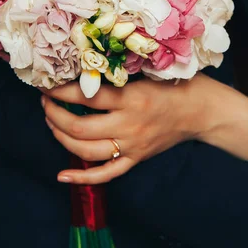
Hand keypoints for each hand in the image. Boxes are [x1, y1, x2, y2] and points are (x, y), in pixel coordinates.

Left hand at [41, 77, 205, 184]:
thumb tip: (84, 69)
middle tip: (45, 103)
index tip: (47, 85)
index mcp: (131, 99)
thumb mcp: (147, 72)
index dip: (61, 91)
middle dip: (54, 115)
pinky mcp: (136, 159)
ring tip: (50, 122)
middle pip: (79, 128)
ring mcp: (132, 146)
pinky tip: (62, 176)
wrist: (202, 111)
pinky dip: (82, 178)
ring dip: (60, 138)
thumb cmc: (176, 84)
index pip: (86, 97)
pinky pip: (105, 174)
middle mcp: (129, 125)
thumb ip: (118, 74)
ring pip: (86, 151)